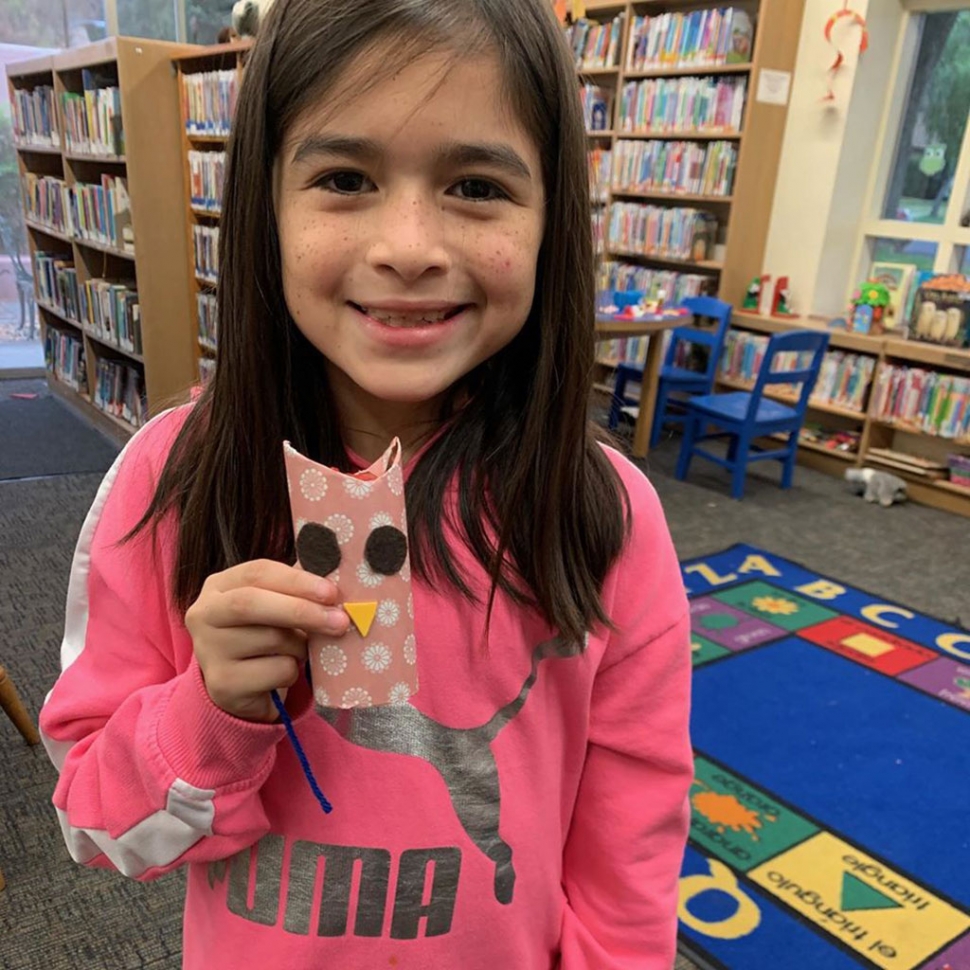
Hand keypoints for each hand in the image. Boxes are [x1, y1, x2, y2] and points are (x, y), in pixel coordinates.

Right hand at [185, 559, 348, 722]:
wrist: (240, 687)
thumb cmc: (264, 634)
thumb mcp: (275, 605)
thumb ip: (296, 590)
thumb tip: (337, 579)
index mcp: (218, 586)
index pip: (257, 572)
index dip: (297, 580)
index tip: (331, 592)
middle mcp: (204, 614)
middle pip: (251, 603)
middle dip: (301, 610)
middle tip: (339, 620)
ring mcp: (208, 651)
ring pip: (270, 639)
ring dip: (300, 645)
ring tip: (299, 649)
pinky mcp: (223, 684)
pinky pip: (276, 671)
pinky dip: (292, 670)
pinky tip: (283, 672)